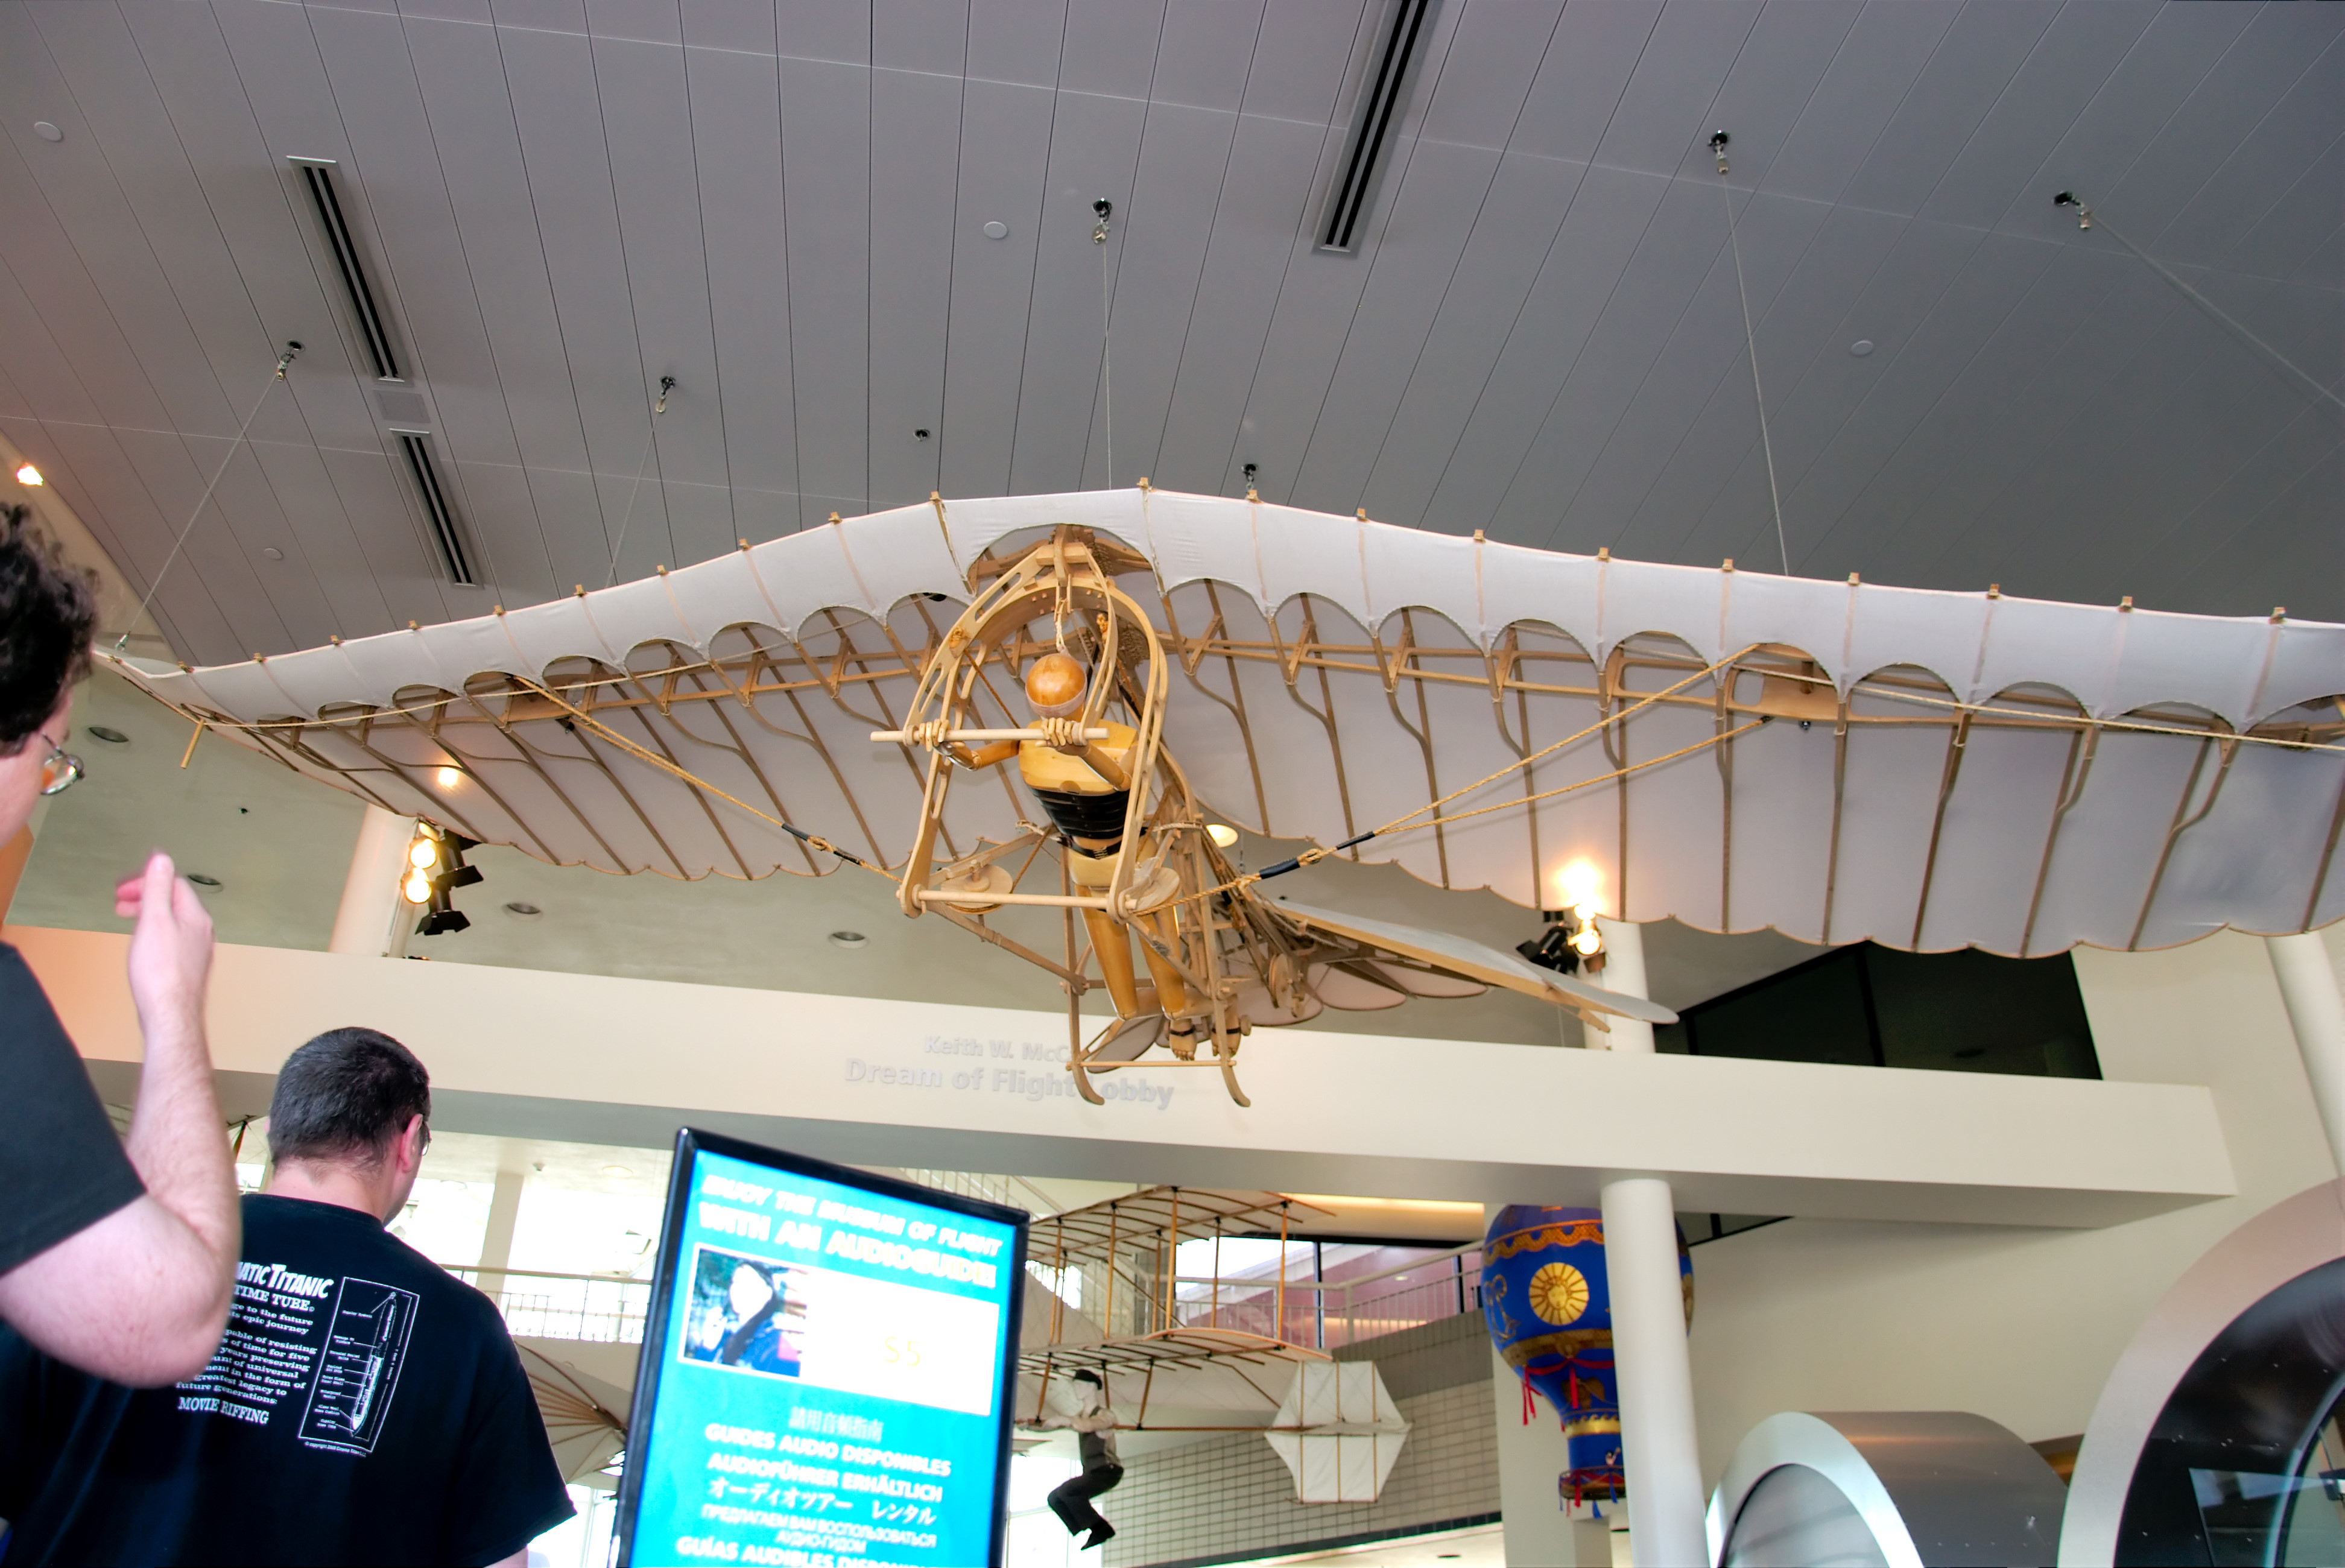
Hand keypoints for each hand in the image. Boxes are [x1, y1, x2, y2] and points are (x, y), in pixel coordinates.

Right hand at [115, 852, 213, 1036]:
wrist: (170, 1015)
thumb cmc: (159, 971)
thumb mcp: (154, 921)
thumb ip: (157, 889)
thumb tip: (162, 859)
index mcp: (196, 917)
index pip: (175, 885)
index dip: (147, 881)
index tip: (122, 890)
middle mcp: (202, 932)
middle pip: (175, 903)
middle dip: (146, 897)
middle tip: (120, 902)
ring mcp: (197, 952)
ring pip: (174, 923)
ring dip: (149, 915)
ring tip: (127, 920)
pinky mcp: (187, 970)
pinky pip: (172, 942)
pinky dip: (155, 935)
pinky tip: (142, 947)